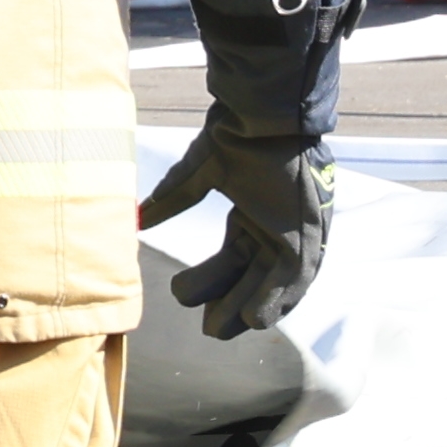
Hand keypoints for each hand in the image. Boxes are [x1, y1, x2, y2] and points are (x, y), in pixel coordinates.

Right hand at [139, 125, 332, 337]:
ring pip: (272, 283)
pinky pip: (296, 278)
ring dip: (249, 308)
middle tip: (206, 329)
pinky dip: (277, 299)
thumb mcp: (199, 171)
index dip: (214, 283)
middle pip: (251, 277)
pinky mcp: (308, 234)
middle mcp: (275, 229)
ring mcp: (294, 233)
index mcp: (254, 215)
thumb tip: (138, 218)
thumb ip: (172, 198)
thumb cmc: (237, 135)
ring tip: (222, 330)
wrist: (263, 116)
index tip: (191, 300)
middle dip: (228, 304)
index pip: (234, 260)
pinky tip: (255, 320)